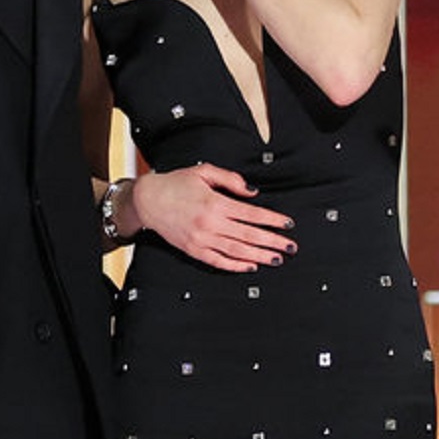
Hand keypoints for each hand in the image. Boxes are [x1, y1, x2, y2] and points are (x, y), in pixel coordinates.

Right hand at [131, 162, 294, 272]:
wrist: (148, 200)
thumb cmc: (176, 183)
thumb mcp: (204, 172)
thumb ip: (231, 179)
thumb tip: (252, 192)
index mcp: (215, 203)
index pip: (252, 214)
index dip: (273, 220)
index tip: (288, 224)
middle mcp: (210, 224)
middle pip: (249, 235)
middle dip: (273, 242)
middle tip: (291, 247)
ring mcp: (201, 240)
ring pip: (237, 251)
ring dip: (259, 256)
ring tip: (277, 259)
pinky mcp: (193, 250)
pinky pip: (218, 261)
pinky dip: (236, 266)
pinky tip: (250, 266)